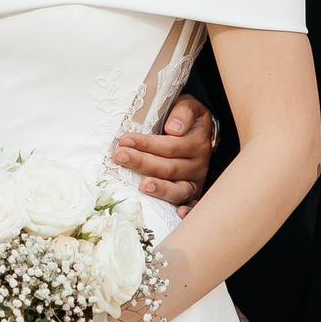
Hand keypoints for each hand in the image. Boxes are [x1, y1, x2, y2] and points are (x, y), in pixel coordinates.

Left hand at [113, 95, 214, 209]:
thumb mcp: (189, 107)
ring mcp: (195, 182)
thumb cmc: (186, 119)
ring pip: (179, 189)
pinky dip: (189, 211)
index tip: (125, 140)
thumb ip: (184, 112)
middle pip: (169, 167)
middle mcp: (198, 165)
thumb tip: (174, 128)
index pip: (171, 146)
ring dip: (161, 188)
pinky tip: (179, 214)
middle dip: (142, 162)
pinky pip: (193, 206)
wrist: (200, 132)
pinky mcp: (192, 196)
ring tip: (143, 186)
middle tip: (120, 156)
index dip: (147, 144)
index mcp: (197, 142)